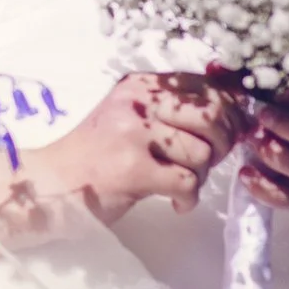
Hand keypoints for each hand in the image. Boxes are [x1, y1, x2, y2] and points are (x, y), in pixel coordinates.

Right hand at [0, 72, 243, 228]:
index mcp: (141, 85)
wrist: (51, 183)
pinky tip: (174, 202)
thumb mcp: (131, 118)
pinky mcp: (132, 170)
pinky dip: (188, 198)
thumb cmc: (95, 154)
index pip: (207, 87)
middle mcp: (138, 102)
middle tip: (206, 163)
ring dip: (201, 176)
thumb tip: (237, 110)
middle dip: (222, 144)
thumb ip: (172, 110)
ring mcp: (133, 135)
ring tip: (181, 183)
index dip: (231, 112)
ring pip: (202, 153)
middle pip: (212, 116)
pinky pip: (186, 182)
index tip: (229, 134)